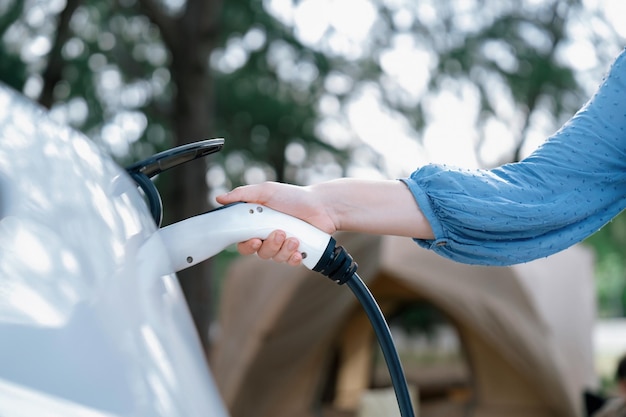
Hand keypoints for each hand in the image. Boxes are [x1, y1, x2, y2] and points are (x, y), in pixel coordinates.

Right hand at [216, 178, 432, 264]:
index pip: (242, 242)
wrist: (322, 205)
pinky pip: (289, 263)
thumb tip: (219, 198)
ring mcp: (282, 246)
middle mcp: (267, 237)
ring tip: (294, 237)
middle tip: (280, 233)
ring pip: (274, 257)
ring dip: (283, 249)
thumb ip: (243, 195)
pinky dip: (292, 258)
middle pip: (259, 253)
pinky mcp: (296, 253)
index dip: (245, 245)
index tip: (253, 240)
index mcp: (257, 225)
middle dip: (269, 245)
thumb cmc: (294, 196)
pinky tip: (298, 251)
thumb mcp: (266, 191)